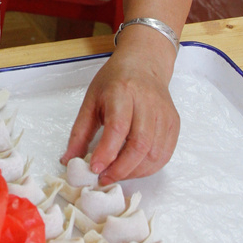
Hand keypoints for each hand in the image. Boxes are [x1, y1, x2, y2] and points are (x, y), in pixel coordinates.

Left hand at [60, 45, 179, 182]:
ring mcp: (164, 114)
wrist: (144, 64)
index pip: (118, 127)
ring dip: (135, 172)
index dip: (107, 152)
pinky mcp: (173, 123)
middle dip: (121, 169)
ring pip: (154, 154)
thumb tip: (68, 161)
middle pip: (140, 144)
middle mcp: (147, 102)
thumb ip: (79, 132)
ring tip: (116, 174)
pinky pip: (165, 154)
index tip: (94, 169)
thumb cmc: (115, 81)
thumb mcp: (91, 100)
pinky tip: (133, 168)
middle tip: (104, 178)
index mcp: (123, 92)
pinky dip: (148, 168)